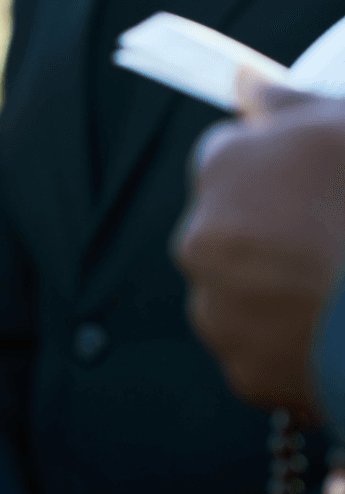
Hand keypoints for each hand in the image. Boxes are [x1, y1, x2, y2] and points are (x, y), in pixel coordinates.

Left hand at [176, 76, 344, 416]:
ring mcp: (217, 311)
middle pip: (226, 229)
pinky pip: (262, 352)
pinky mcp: (243, 372)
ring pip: (239, 293)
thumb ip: (291, 104)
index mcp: (223, 171)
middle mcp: (199, 240)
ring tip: (339, 288)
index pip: (226, 158)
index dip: (272, 167)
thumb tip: (245, 84)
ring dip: (275, 290)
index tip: (310, 179)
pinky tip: (337, 334)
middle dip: (269, 231)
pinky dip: (292, 345)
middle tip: (335, 238)